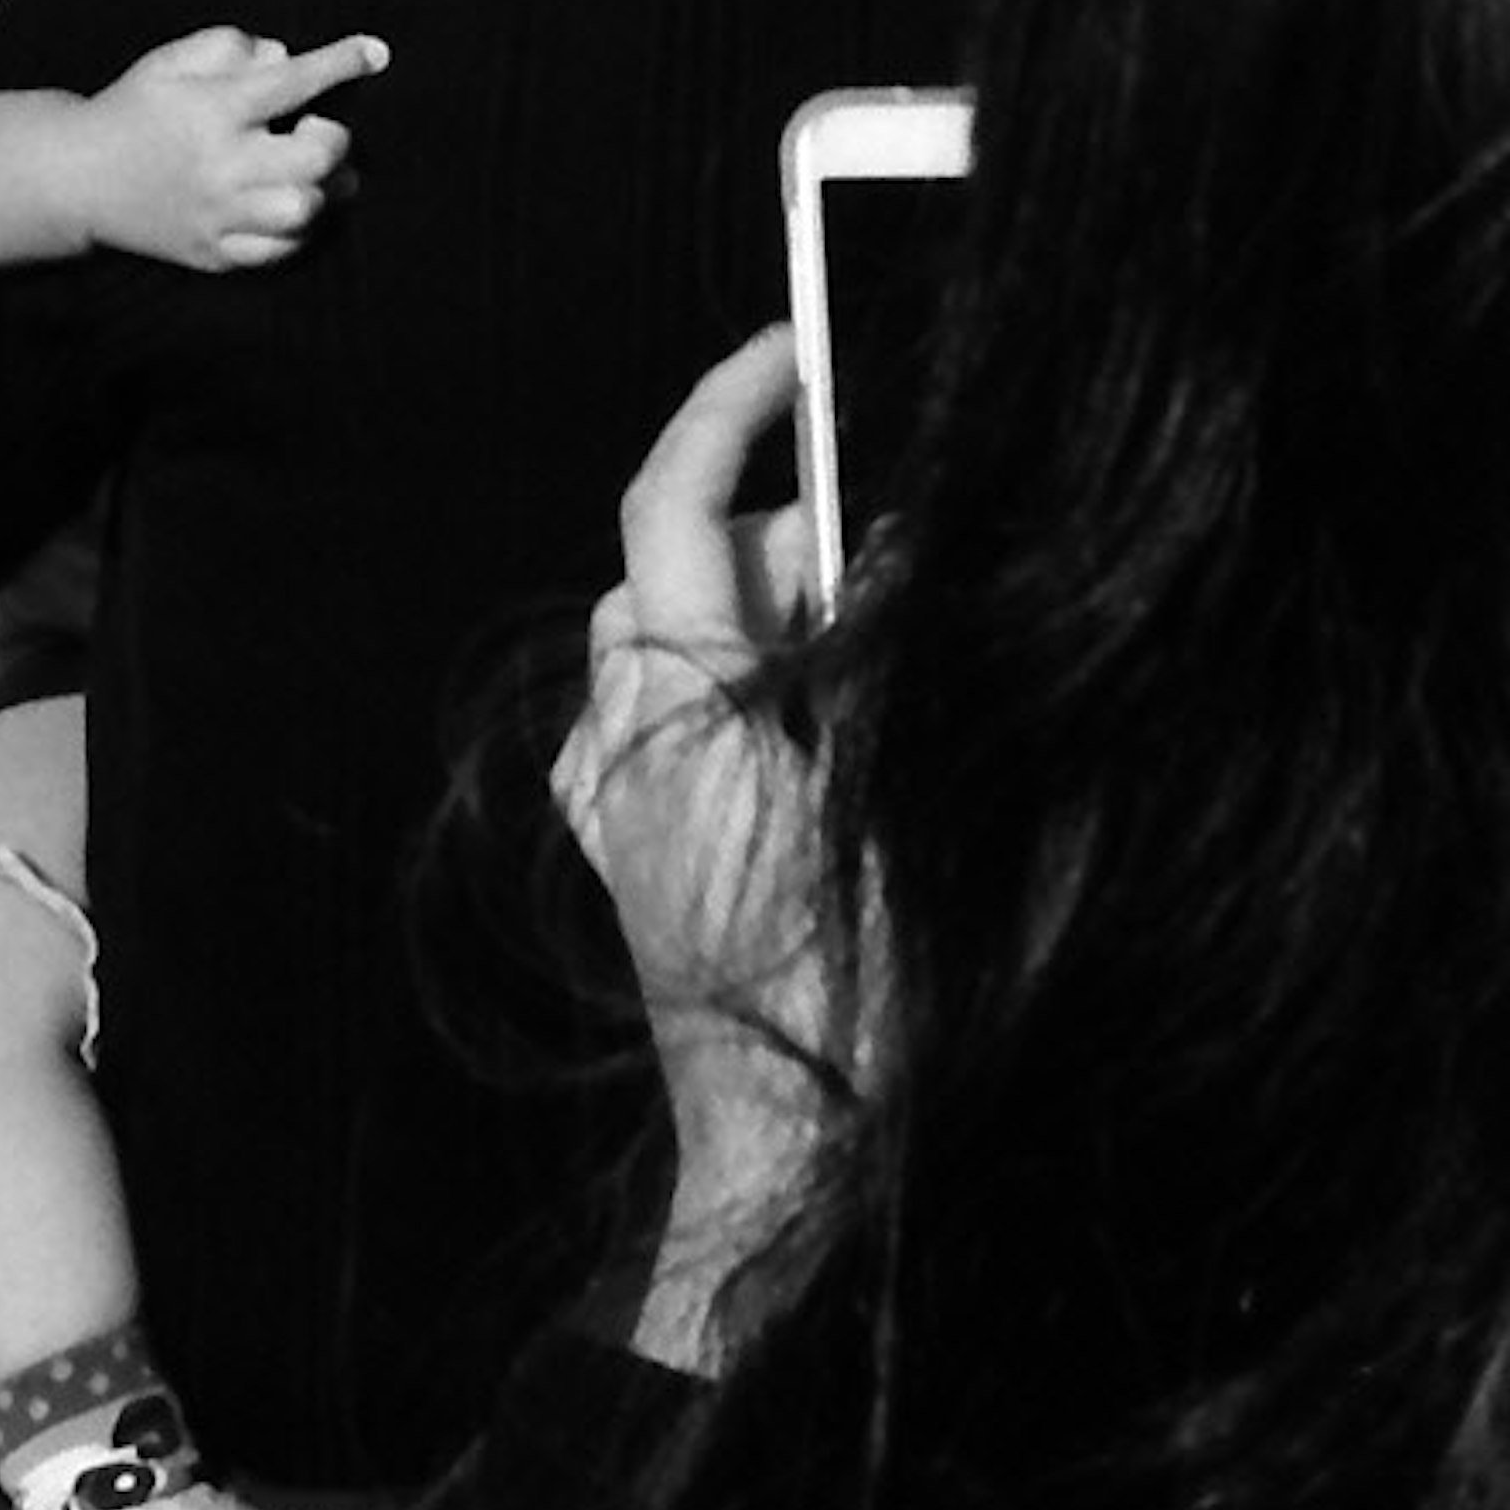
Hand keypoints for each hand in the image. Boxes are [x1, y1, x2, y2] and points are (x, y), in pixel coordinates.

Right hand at [71, 24, 383, 273]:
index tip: (376, 53)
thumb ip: (231, 46)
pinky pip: (280, 252)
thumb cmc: (132, 109)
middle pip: (315, 160)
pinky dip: (299, 229)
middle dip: (333, 139)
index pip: (293, 83)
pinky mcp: (214, 254)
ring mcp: (218, 216)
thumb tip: (286, 56)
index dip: (342, 63)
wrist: (76, 178)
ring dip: (323, 189)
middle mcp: (220, 167)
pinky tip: (288, 205)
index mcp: (211, 111)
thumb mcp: (170, 61)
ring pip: (304, 212)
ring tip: (311, 174)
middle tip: (315, 129)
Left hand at [551, 329, 840, 1338]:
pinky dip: (733, 684)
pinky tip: (817, 737)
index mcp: (679, 708)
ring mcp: (607, 794)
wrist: (787, 1161)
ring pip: (670, 635)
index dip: (728, 402)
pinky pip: (662, 711)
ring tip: (870, 663)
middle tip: (897, 569)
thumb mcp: (902, 798)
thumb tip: (888, 541)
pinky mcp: (618, 842)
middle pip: (680, 566)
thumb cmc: (856, 998)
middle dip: (784, 541)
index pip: (671, 499)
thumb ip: (884, 653)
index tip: (793, 349)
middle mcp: (616, 737)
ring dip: (761, 618)